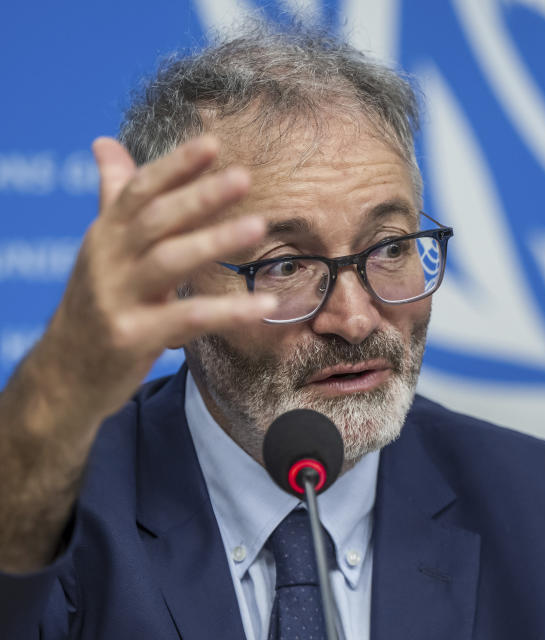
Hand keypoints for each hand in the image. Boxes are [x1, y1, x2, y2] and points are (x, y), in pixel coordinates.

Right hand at [41, 135, 275, 420]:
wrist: (63, 377)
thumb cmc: (95, 306)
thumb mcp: (102, 249)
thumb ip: (113, 197)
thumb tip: (105, 141)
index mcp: (106, 235)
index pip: (139, 191)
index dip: (174, 165)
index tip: (213, 143)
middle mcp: (107, 261)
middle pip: (155, 220)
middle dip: (199, 196)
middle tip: (244, 176)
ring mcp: (117, 300)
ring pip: (169, 262)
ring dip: (214, 241)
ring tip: (259, 226)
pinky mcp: (132, 338)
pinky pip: (186, 319)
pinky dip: (228, 312)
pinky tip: (264, 304)